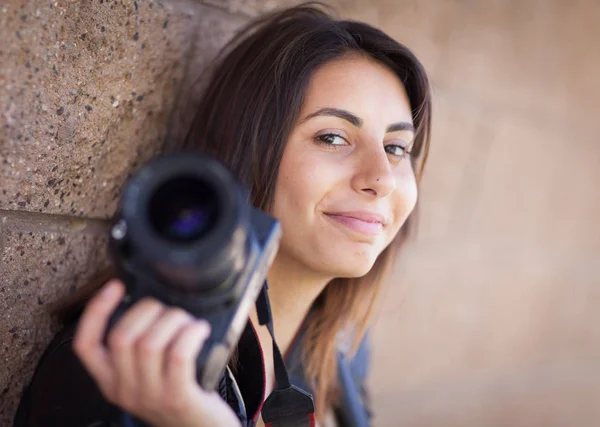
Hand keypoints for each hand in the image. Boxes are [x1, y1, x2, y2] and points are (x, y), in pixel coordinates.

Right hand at [73, 280, 241, 426]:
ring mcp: (150, 396)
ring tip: (189, 322)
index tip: (115, 286)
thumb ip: (140, 347)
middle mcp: (124, 390)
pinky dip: (191, 334)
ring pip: (150, 343)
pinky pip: (179, 355)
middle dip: (148, 310)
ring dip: (174, 321)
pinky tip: (199, 330)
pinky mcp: (178, 398)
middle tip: (169, 311)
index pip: (85, 344)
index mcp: (111, 381)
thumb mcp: (148, 374)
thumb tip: (148, 303)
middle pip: (121, 336)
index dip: (96, 311)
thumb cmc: (178, 394)